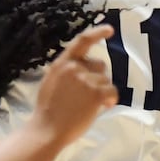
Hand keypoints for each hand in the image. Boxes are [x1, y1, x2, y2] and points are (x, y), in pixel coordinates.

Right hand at [29, 24, 116, 145]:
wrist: (47, 130)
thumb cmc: (47, 111)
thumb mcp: (51, 82)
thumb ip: (66, 72)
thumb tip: (82, 68)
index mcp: (61, 63)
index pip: (82, 41)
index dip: (97, 33)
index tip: (110, 30)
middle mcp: (74, 67)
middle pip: (100, 65)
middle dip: (98, 78)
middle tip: (88, 95)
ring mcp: (85, 79)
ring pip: (106, 80)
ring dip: (102, 92)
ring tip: (88, 106)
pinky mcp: (95, 93)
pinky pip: (112, 91)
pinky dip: (111, 100)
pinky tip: (103, 107)